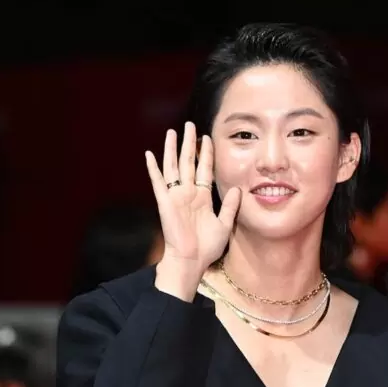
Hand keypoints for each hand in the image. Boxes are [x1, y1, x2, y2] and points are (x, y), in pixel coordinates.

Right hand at [145, 122, 240, 292]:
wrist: (191, 261)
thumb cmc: (207, 248)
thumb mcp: (224, 224)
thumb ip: (230, 206)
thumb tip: (239, 189)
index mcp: (202, 198)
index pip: (204, 170)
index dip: (206, 154)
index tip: (208, 138)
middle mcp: (188, 194)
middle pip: (189, 163)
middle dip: (190, 144)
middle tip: (190, 125)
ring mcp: (176, 197)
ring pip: (174, 167)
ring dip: (173, 149)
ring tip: (173, 132)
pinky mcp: (165, 203)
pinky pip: (158, 182)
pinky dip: (153, 168)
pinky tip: (149, 154)